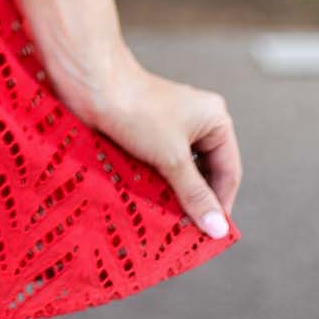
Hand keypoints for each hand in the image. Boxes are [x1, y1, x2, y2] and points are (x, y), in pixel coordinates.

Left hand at [59, 48, 241, 239]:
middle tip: (189, 235)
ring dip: (175, 195)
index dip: (222, 205)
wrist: (90, 82)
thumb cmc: (136, 111)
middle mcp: (196, 122)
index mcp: (214, 120)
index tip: (212, 236)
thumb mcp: (172, 158)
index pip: (228, 172)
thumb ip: (195, 194)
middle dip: (197, 202)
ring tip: (169, 226)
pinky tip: (151, 206)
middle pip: (205, 173)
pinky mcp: (145, 133)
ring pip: (181, 172)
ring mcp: (170, 127)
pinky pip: (160, 166)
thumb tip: (217, 229)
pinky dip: (158, 185)